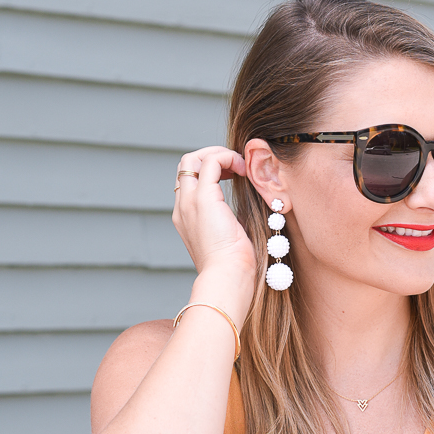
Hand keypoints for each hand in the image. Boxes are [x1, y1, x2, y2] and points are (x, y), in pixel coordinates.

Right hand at [172, 147, 256, 313]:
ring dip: (219, 154)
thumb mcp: (231, 239)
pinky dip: (227, 158)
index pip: (189, 181)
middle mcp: (182, 208)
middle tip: (236, 165)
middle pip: (186, 165)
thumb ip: (232, 221)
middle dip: (211, 156)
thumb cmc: (235, 268)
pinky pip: (211, 161)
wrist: (227, 279)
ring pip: (193, 158)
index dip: (209, 171)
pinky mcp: (203, 198)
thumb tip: (250, 209)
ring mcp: (190, 202)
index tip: (233, 176)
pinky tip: (244, 169)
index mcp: (186, 219)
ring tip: (240, 165)